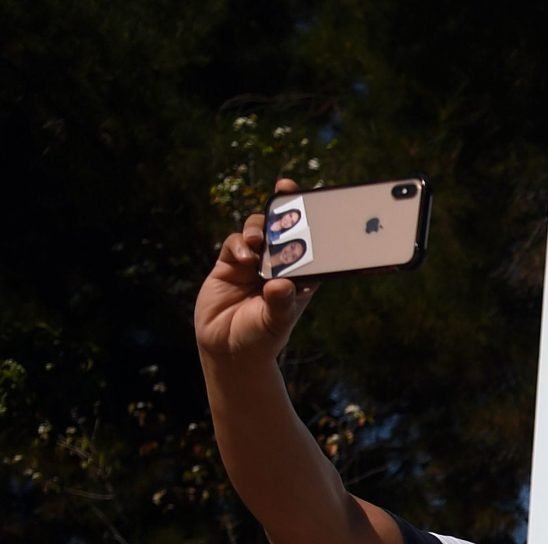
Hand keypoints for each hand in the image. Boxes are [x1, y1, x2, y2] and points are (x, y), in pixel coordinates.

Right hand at [195, 177, 315, 366]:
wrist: (228, 350)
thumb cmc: (261, 338)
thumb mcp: (275, 322)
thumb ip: (280, 303)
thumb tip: (283, 284)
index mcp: (301, 275)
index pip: (312, 243)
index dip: (315, 220)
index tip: (320, 200)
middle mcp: (279, 265)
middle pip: (283, 228)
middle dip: (284, 207)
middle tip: (285, 190)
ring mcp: (254, 262)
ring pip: (258, 230)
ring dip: (259, 229)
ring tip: (259, 241)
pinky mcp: (229, 263)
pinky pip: (235, 243)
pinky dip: (239, 244)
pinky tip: (244, 257)